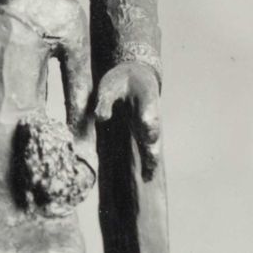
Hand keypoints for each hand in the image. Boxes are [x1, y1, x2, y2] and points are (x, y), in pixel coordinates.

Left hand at [95, 61, 161, 179]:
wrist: (135, 75)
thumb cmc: (121, 80)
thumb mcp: (110, 86)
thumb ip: (105, 101)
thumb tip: (100, 118)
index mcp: (144, 102)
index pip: (146, 116)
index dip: (146, 125)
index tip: (147, 135)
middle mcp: (149, 116)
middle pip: (152, 136)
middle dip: (150, 152)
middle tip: (150, 168)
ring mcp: (147, 124)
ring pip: (152, 145)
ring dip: (151, 160)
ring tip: (149, 176)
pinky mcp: (142, 130)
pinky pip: (147, 147)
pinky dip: (148, 161)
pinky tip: (147, 175)